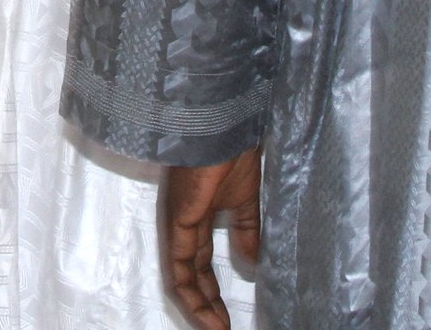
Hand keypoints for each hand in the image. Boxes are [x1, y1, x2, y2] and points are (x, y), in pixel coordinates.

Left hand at [159, 150, 261, 329]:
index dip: (212, 291)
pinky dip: (191, 296)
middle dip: (205, 305)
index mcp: (196, 213)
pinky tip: (207, 314)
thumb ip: (246, 229)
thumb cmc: (235, 148)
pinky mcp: (178, 220)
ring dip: (198, 308)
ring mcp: (177, 221)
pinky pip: (179, 267)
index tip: (228, 316)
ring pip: (180, 276)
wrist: (226, 121)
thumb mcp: (245, 198)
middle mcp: (182, 221)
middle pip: (189, 273)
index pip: (199, 262)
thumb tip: (252, 262)